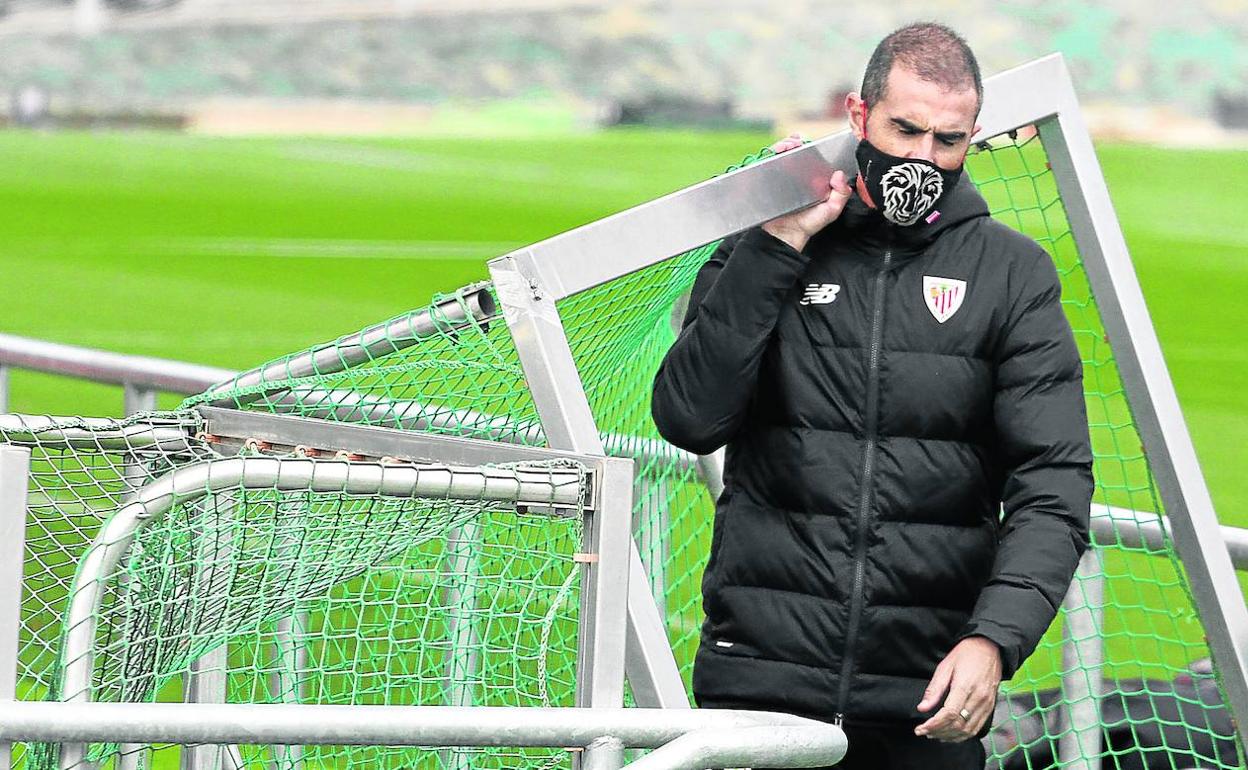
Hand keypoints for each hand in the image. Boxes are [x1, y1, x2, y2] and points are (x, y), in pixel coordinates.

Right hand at [760, 133, 853, 251]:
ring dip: (781, 146)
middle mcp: (792, 177)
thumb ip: (841, 194)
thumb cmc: (807, 225)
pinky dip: (766, 156)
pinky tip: (774, 154)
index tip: (806, 142)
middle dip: (792, 142)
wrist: (785, 236)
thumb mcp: (830, 210)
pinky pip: (762, 166)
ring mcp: (777, 179)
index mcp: (808, 179)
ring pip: (776, 155)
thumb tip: (839, 175)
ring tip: (785, 147)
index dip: (806, 145)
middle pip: (790, 152)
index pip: (807, 155)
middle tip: (795, 143)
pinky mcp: (764, 183)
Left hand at [914, 636, 1002, 741]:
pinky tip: (951, 734)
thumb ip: (934, 689)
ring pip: (968, 730)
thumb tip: (922, 708)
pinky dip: (963, 735)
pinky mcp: (990, 707)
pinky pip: (977, 728)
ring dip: (950, 736)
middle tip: (924, 732)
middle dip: (939, 732)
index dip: (934, 725)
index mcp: (965, 686)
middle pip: (958, 725)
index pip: (949, 714)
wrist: (990, 649)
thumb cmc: (966, 654)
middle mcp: (978, 698)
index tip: (921, 728)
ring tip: (935, 734)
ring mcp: (986, 704)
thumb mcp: (945, 666)